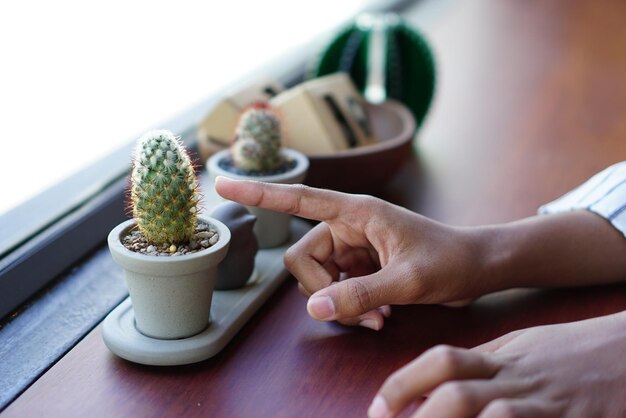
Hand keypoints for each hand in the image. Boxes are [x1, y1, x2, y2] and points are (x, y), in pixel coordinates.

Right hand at [215, 177, 486, 329]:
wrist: (476, 269)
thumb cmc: (450, 260)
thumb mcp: (409, 280)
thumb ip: (361, 294)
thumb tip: (312, 308)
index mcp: (356, 212)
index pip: (299, 198)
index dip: (260, 194)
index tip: (223, 186)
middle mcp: (347, 227)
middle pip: (302, 261)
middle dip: (325, 292)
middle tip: (360, 311)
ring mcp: (351, 249)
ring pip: (317, 281)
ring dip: (341, 305)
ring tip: (378, 316)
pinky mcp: (358, 268)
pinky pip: (335, 292)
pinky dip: (351, 310)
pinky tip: (379, 318)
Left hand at [368, 312, 625, 417]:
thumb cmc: (569, 352)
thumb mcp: (521, 348)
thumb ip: (481, 364)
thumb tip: (432, 383)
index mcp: (501, 356)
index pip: (441, 361)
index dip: (403, 383)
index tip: (379, 408)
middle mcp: (516, 377)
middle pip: (457, 392)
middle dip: (420, 416)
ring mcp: (545, 402)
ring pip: (492, 415)